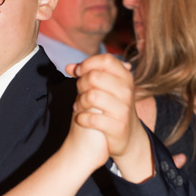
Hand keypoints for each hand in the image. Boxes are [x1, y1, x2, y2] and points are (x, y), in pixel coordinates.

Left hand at [69, 55, 153, 182]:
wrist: (126, 135)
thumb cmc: (111, 106)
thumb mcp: (106, 87)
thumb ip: (88, 74)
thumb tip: (68, 67)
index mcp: (125, 77)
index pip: (106, 60)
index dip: (88, 64)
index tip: (79, 72)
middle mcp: (127, 91)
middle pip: (94, 77)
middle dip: (81, 84)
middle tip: (79, 92)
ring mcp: (123, 109)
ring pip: (91, 96)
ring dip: (79, 102)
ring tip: (79, 106)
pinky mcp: (117, 126)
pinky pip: (91, 118)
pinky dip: (81, 118)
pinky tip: (81, 119)